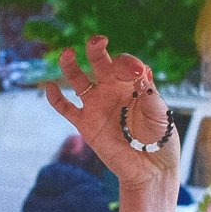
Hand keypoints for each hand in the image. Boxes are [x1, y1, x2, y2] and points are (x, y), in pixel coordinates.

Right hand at [46, 36, 180, 191]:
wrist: (151, 170)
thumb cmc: (161, 140)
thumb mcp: (161, 115)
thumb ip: (150, 95)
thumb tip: (141, 74)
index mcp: (133, 84)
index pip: (125, 64)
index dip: (128, 63)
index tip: (136, 72)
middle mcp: (113, 90)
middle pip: (100, 64)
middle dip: (97, 51)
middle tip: (97, 41)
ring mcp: (97, 106)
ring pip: (78, 80)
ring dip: (70, 66)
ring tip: (67, 53)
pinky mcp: (85, 124)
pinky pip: (66, 108)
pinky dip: (55, 98)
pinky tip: (49, 86)